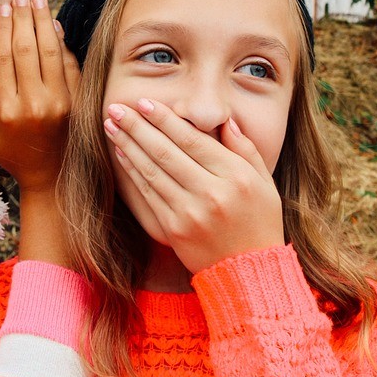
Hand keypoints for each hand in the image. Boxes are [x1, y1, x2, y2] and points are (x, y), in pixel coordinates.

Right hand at [0, 0, 79, 192]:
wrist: (52, 177)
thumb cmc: (12, 154)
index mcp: (8, 110)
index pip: (4, 58)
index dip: (3, 29)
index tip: (2, 9)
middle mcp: (36, 103)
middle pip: (27, 48)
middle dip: (22, 18)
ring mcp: (61, 102)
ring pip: (51, 51)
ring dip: (44, 22)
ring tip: (37, 1)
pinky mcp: (79, 101)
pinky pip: (70, 63)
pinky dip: (62, 41)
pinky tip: (54, 25)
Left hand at [103, 98, 283, 273]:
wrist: (249, 273)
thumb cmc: (260, 222)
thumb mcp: (264, 182)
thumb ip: (245, 148)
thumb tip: (224, 119)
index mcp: (236, 177)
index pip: (192, 140)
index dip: (164, 119)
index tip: (144, 102)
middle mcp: (211, 194)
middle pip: (166, 152)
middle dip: (137, 126)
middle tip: (114, 107)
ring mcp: (190, 213)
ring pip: (152, 171)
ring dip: (128, 145)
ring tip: (111, 125)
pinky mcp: (173, 229)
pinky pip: (148, 194)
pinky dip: (132, 171)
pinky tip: (121, 154)